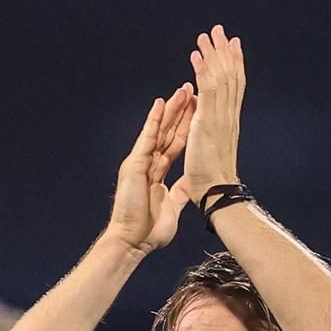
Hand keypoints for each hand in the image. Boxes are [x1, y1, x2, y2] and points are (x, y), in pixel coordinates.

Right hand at [106, 82, 194, 253]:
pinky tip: (161, 103)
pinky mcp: (134, 163)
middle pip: (168, 132)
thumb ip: (180, 192)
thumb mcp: (172, 206)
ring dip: (171, 109)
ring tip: (183, 89)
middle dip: (181, 112)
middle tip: (191, 90)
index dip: (187, 127)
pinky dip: (154, 119)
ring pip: (159, 130)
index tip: (198, 111)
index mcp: (157, 174)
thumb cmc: (149, 231)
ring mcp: (140, 162)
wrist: (132, 241)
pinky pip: (147, 137)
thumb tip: (192, 184)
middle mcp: (147, 164)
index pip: (175, 145)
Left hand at [181, 24, 244, 204]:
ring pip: (219, 78)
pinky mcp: (207, 122)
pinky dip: (202, 71)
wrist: (215, 194)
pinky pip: (206, 90)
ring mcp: (219, 118)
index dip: (233, 65)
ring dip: (212, 54)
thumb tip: (205, 136)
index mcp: (227, 123)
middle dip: (224, 52)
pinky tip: (196, 56)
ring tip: (207, 35)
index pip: (233, 88)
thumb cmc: (212, 183)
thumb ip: (210, 139)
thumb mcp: (211, 153)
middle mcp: (227, 116)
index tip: (232, 46)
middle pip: (228, 76)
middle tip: (220, 31)